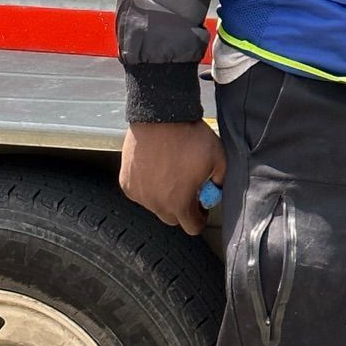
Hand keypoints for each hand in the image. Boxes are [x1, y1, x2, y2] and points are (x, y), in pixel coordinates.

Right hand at [120, 120, 224, 237]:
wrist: (160, 117)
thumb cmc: (190, 138)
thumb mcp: (218, 159)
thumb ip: (219, 182)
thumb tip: (215, 191)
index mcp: (179, 204)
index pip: (192, 227)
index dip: (200, 218)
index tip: (202, 206)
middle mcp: (155, 204)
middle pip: (172, 218)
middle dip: (182, 208)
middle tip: (188, 190)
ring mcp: (138, 194)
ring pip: (154, 205)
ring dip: (164, 197)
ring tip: (171, 174)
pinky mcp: (126, 183)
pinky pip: (140, 193)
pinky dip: (148, 187)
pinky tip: (155, 169)